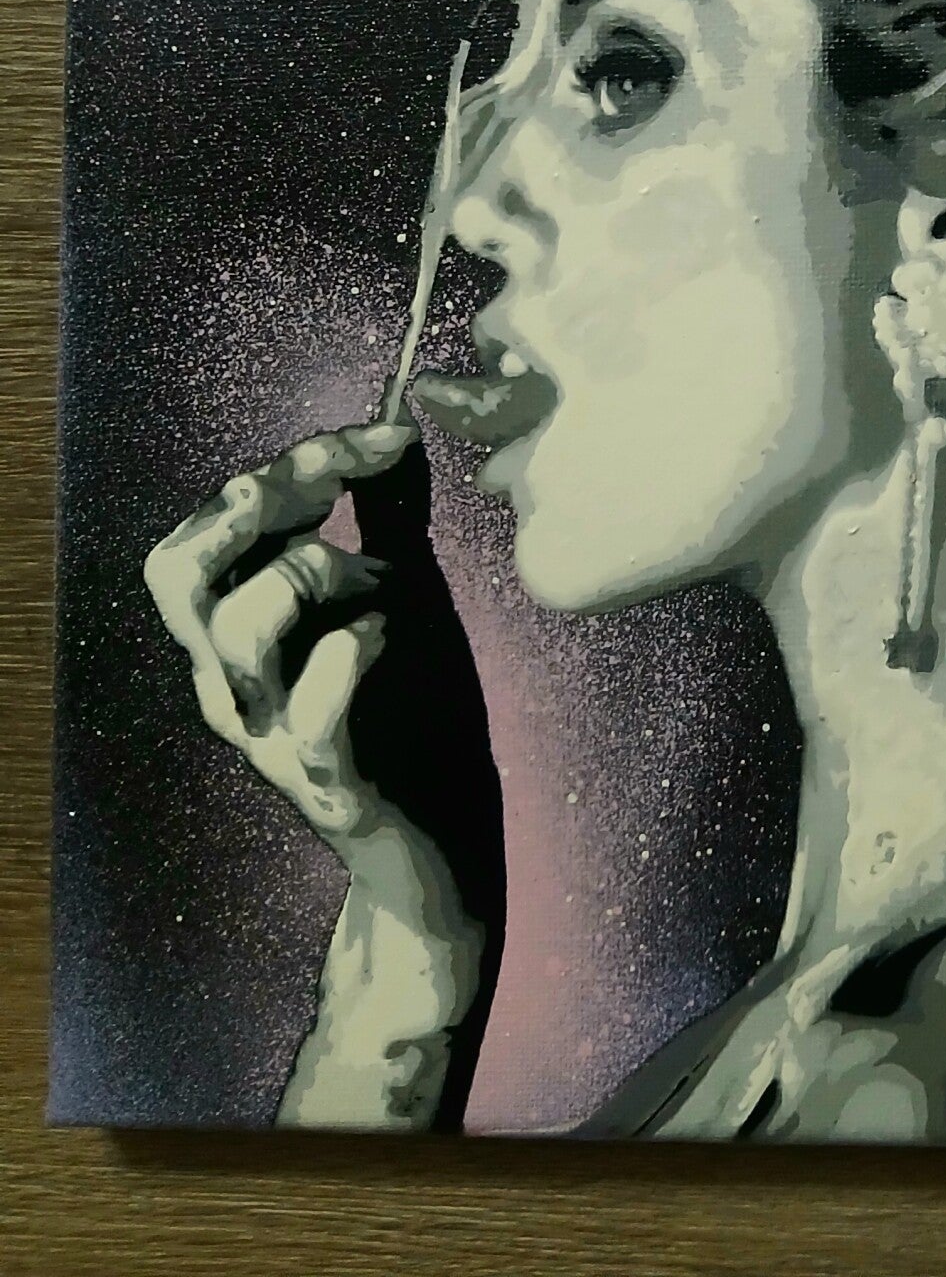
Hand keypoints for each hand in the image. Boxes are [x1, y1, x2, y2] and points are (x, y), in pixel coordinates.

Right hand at [144, 418, 504, 1126]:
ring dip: (308, 575)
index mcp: (235, 637)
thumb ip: (377, 527)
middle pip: (177, 574)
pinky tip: (385, 633)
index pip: (202, 533)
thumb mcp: (385, 606)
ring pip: (236, 632)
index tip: (373, 437)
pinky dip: (346, 656)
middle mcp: (231, 684)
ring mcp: (269, 736)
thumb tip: (393, 433)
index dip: (278, 469)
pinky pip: (309, 713)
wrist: (425, 856)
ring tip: (375, 580)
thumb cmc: (405, 718)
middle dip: (254, 506)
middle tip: (326, 487)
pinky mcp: (325, 782)